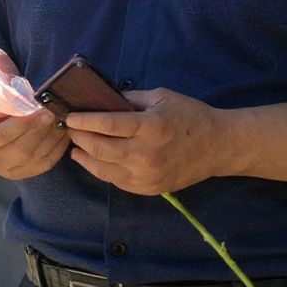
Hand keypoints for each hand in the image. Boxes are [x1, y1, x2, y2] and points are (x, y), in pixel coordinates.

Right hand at [0, 48, 69, 179]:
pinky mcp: (20, 173)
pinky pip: (43, 161)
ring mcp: (3, 166)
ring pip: (31, 153)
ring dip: (49, 134)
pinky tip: (64, 130)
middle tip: (52, 110)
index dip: (18, 117)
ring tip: (61, 116)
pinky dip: (57, 146)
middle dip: (36, 126)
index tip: (34, 104)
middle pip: (15, 142)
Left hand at [66, 87, 222, 195]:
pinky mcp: (148, 189)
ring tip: (75, 147)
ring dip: (84, 157)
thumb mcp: (161, 97)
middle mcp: (146, 154)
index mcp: (150, 126)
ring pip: (102, 170)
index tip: (69, 116)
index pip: (108, 124)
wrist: (217, 147)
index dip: (84, 121)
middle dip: (79, 138)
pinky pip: (116, 181)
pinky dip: (101, 169)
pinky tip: (94, 160)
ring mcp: (146, 175)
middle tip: (69, 129)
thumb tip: (103, 99)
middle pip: (99, 149)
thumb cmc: (190, 116)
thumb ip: (131, 98)